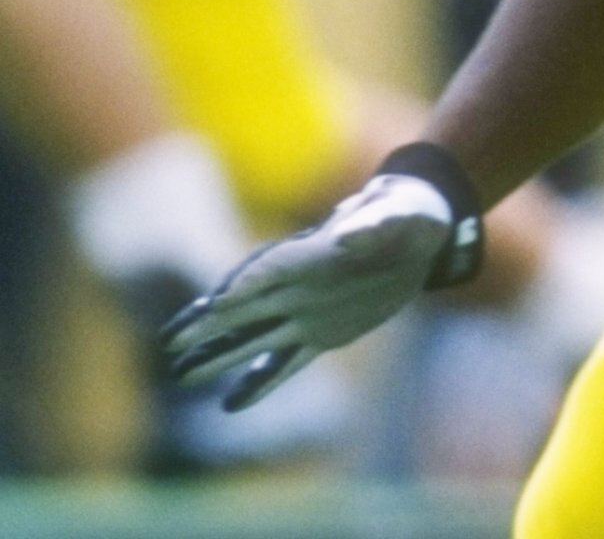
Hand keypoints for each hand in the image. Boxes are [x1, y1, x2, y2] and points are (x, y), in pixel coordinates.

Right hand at [162, 173, 466, 411]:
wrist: (418, 237)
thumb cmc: (408, 216)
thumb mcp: (400, 215)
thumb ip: (373, 224)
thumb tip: (346, 236)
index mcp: (310, 252)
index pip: (269, 269)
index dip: (244, 285)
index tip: (214, 305)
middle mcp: (297, 285)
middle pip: (244, 305)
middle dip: (209, 323)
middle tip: (169, 343)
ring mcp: (305, 311)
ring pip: (254, 337)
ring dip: (219, 355)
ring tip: (181, 374)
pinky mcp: (323, 334)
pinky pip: (287, 361)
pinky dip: (261, 381)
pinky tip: (231, 405)